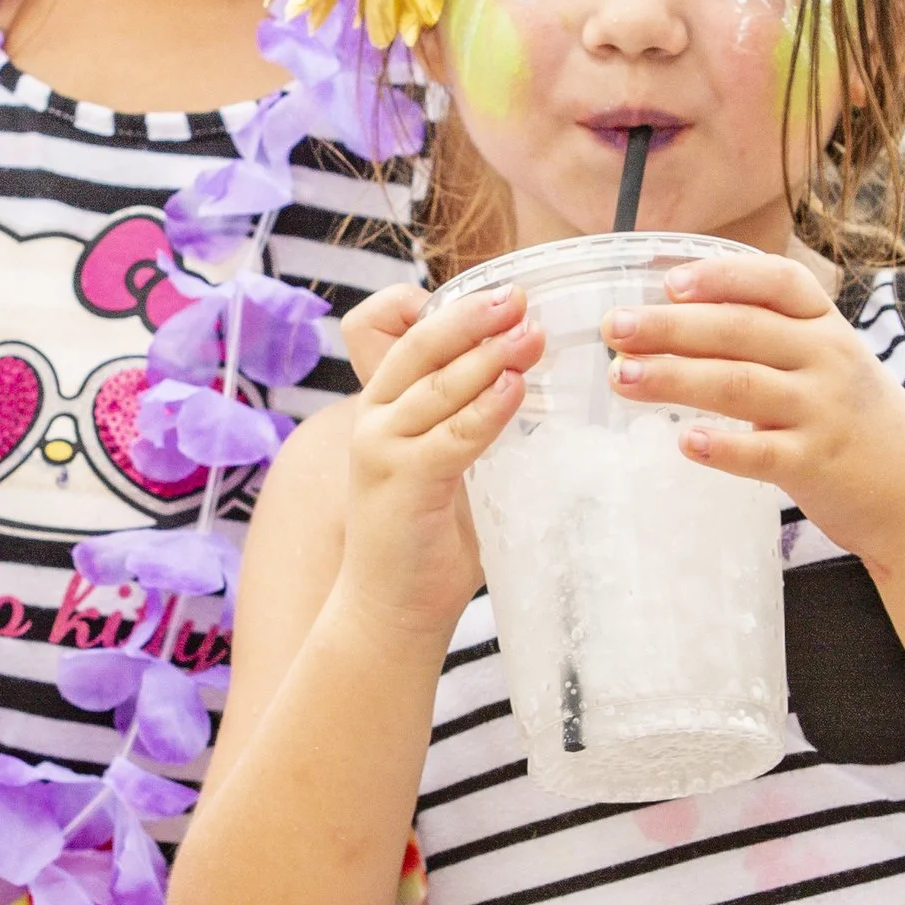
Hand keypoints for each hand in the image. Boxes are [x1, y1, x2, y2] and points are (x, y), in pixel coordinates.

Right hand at [337, 280, 543, 640]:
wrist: (388, 611)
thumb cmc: (427, 541)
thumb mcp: (451, 466)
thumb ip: (473, 425)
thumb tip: (532, 384)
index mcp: (384, 408)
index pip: (390, 332)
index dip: (436, 307)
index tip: (492, 294)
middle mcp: (373, 419)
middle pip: (418, 345)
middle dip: (471, 315)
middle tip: (520, 296)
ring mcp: (381, 448)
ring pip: (437, 384)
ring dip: (488, 354)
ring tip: (531, 333)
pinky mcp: (400, 481)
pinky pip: (451, 434)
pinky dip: (485, 408)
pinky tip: (514, 389)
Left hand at [601, 248, 904, 563]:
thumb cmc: (852, 419)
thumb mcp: (826, 362)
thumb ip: (767, 338)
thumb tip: (671, 316)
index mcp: (825, 327)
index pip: (777, 284)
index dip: (723, 277)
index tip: (670, 282)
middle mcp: (826, 360)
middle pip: (741, 331)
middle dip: (671, 326)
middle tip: (614, 328)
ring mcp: (822, 412)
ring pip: (740, 385)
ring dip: (676, 378)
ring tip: (622, 377)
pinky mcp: (816, 465)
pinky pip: (762, 453)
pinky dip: (722, 446)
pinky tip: (684, 442)